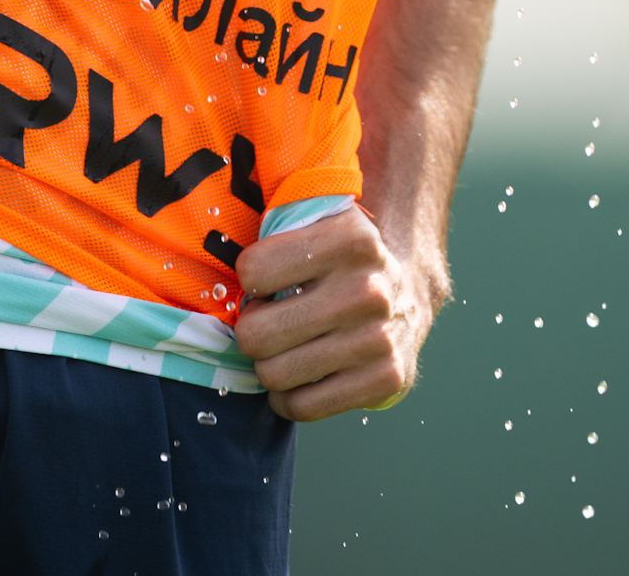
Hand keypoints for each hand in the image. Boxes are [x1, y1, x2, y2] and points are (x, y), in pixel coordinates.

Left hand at [232, 205, 446, 422]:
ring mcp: (379, 338)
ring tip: (284, 348)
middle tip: (266, 323)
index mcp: (349, 238)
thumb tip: (220, 249)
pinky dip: (288, 397)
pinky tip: (300, 376)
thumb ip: (276, 222)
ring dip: (268, 366)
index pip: (253, 271)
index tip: (265, 281)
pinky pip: (302, 406)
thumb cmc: (339, 262)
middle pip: (256, 334)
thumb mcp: (318, 224)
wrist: (408, 297)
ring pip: (275, 374)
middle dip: (251, 332)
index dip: (250, 279)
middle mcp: (368, 288)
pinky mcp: (385, 380)